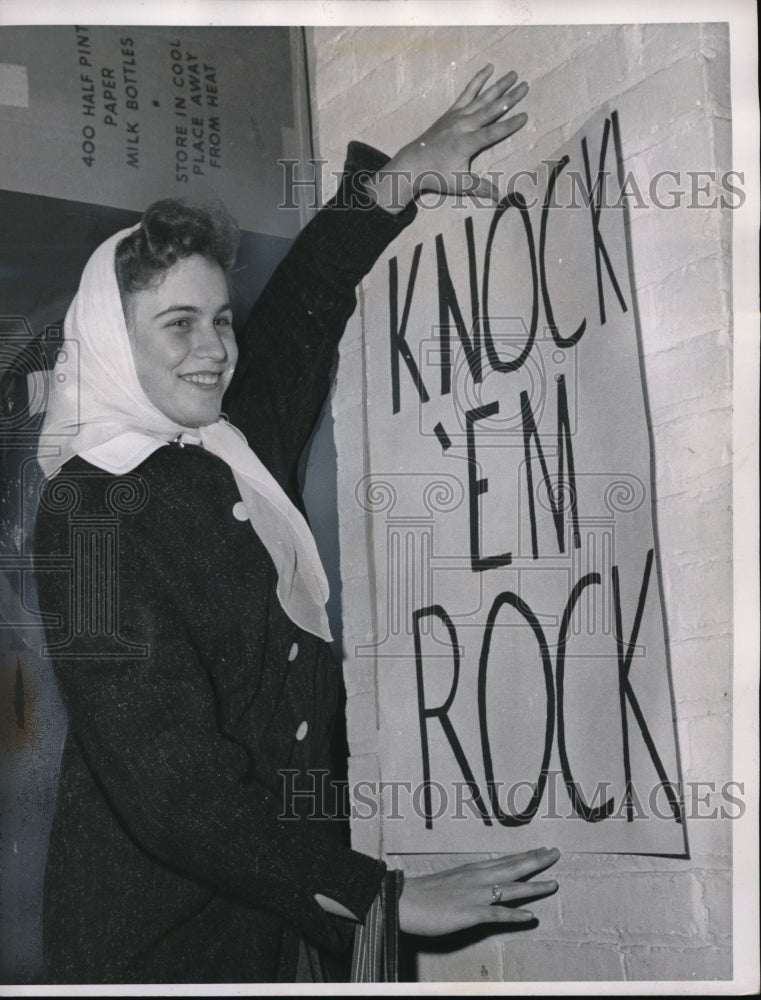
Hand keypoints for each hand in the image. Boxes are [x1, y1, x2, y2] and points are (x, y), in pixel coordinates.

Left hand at [366, 64, 528, 211]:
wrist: (413, 163)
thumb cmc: (437, 175)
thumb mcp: (460, 184)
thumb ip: (481, 188)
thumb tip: (500, 198)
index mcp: (467, 143)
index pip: (493, 132)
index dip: (509, 125)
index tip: (525, 116)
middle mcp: (463, 125)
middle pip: (491, 109)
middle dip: (510, 98)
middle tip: (526, 86)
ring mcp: (457, 116)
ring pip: (482, 97)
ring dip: (499, 86)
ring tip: (514, 74)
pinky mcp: (452, 111)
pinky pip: (468, 92)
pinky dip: (478, 80)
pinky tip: (489, 68)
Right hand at [398, 847, 559, 935]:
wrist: (404, 900)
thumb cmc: (424, 892)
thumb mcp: (451, 880)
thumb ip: (469, 880)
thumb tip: (483, 882)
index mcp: (473, 870)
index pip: (506, 860)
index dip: (526, 855)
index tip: (542, 849)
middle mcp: (478, 878)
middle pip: (514, 868)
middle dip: (537, 861)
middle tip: (556, 853)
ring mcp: (476, 895)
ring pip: (512, 889)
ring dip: (535, 887)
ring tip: (554, 884)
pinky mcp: (470, 913)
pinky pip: (497, 915)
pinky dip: (515, 915)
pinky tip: (531, 916)